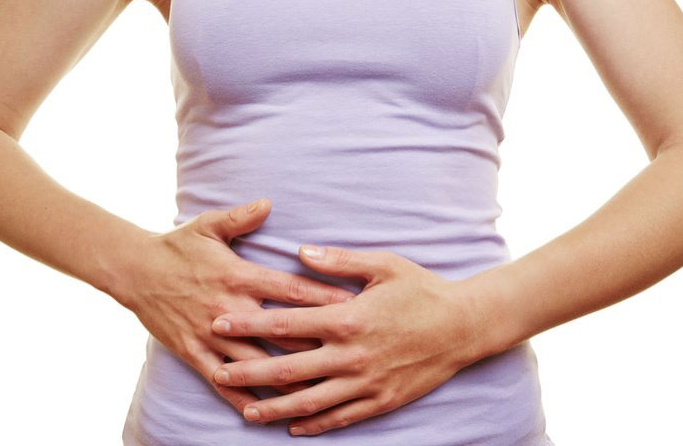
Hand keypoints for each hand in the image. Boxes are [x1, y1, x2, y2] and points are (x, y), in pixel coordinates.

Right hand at [110, 199, 355, 415]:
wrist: (132, 271)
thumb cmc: (178, 246)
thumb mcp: (209, 225)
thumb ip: (242, 217)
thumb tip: (269, 202)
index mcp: (239, 276)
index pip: (293, 291)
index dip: (327, 301)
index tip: (357, 309)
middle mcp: (229, 309)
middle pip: (283, 332)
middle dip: (319, 345)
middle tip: (353, 358)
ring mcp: (211, 335)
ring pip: (258, 364)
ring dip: (289, 380)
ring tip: (321, 394)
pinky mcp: (194, 354)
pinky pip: (223, 383)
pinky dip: (246, 400)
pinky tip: (267, 414)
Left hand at [208, 245, 486, 435]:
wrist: (465, 326)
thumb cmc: (423, 290)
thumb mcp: (384, 265)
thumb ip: (340, 260)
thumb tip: (300, 253)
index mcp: (347, 318)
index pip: (285, 324)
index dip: (248, 323)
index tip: (218, 321)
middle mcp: (352, 355)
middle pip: (288, 368)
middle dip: (248, 371)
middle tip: (217, 370)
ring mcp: (366, 382)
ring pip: (310, 401)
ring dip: (274, 408)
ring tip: (245, 412)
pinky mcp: (381, 401)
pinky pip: (341, 418)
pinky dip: (315, 424)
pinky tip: (293, 428)